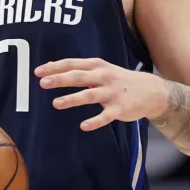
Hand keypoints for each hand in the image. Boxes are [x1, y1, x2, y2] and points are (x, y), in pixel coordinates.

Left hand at [36, 58, 166, 130]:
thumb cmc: (119, 80)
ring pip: (90, 95)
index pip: (72, 64)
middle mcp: (103, 77)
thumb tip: (50, 67)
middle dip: (60, 79)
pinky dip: (95, 121)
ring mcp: (112, 93)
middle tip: (43, 83)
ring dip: (73, 99)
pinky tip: (84, 126)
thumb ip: (78, 69)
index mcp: (97, 66)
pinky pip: (106, 116)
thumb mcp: (101, 69)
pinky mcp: (120, 109)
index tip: (38, 72)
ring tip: (56, 103)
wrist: (152, 91)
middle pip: (79, 77)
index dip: (55, 67)